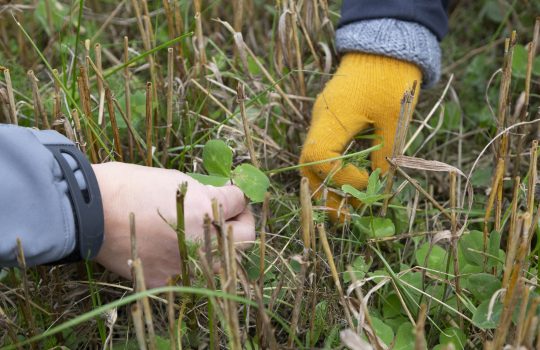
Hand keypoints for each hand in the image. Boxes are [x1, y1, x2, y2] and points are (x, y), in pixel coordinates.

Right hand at [92, 162, 254, 286]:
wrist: (90, 211)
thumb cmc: (130, 185)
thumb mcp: (175, 178)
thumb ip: (204, 193)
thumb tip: (222, 197)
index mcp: (207, 207)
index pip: (240, 201)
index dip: (238, 195)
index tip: (232, 195)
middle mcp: (204, 239)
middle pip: (247, 237)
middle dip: (242, 221)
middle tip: (231, 214)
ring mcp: (188, 264)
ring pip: (225, 260)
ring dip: (222, 244)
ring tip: (206, 232)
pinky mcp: (170, 280)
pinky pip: (194, 273)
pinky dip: (191, 260)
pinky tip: (178, 248)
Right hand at [300, 53, 421, 220]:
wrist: (384, 45)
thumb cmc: (391, 77)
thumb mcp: (395, 118)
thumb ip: (386, 153)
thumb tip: (380, 185)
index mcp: (331, 117)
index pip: (318, 158)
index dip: (339, 179)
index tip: (368, 184)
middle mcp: (320, 120)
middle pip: (309, 165)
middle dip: (325, 194)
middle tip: (343, 219)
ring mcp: (323, 120)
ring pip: (314, 161)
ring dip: (329, 187)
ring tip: (345, 211)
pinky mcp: (331, 120)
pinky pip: (325, 151)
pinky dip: (334, 171)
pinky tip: (350, 184)